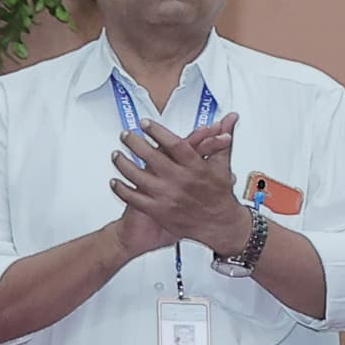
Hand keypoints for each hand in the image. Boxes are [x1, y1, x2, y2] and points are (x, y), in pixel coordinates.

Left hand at [109, 114, 246, 255]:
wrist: (220, 224)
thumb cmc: (220, 194)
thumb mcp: (222, 164)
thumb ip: (220, 139)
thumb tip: (230, 119)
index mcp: (196, 167)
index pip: (174, 143)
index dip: (157, 131)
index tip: (145, 123)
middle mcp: (180, 181)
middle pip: (151, 156)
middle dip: (134, 142)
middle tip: (126, 135)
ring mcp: (168, 196)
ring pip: (138, 176)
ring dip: (123, 163)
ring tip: (117, 154)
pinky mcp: (159, 211)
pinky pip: (134, 198)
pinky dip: (122, 189)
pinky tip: (115, 181)